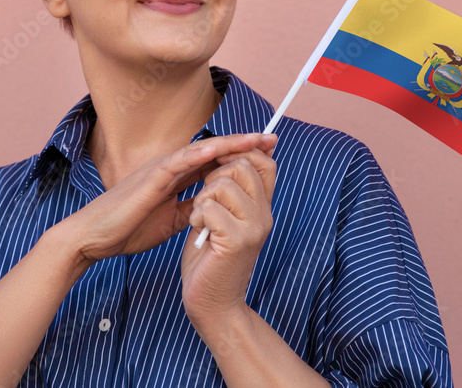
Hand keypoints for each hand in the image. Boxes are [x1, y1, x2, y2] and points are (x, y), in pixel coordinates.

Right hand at [61, 133, 269, 272]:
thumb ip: (189, 211)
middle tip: (273, 138)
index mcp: (176, 178)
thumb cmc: (127, 229)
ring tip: (256, 138)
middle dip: (244, 144)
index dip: (241, 156)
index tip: (268, 153)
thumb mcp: (170, 222)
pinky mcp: (150, 177)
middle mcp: (171, 167)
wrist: (94, 239)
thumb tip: (210, 210)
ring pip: (202, 150)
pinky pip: (179, 162)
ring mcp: (161, 169)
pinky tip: (219, 148)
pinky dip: (200, 153)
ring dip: (230, 143)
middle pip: (214, 150)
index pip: (215, 162)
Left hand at [180, 133, 277, 327]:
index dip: (240, 155)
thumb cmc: (211, 260)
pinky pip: (209, 206)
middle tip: (206, 204)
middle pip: (241, 166)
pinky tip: (199, 234)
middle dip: (213, 177)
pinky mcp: (236, 240)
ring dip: (202, 199)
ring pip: (222, 183)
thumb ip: (231, 192)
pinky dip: (197, 217)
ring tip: (202, 221)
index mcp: (263, 207)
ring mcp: (253, 227)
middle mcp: (265, 214)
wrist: (214, 305)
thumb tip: (227, 157)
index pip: (265, 162)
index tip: (218, 169)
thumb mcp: (225, 218)